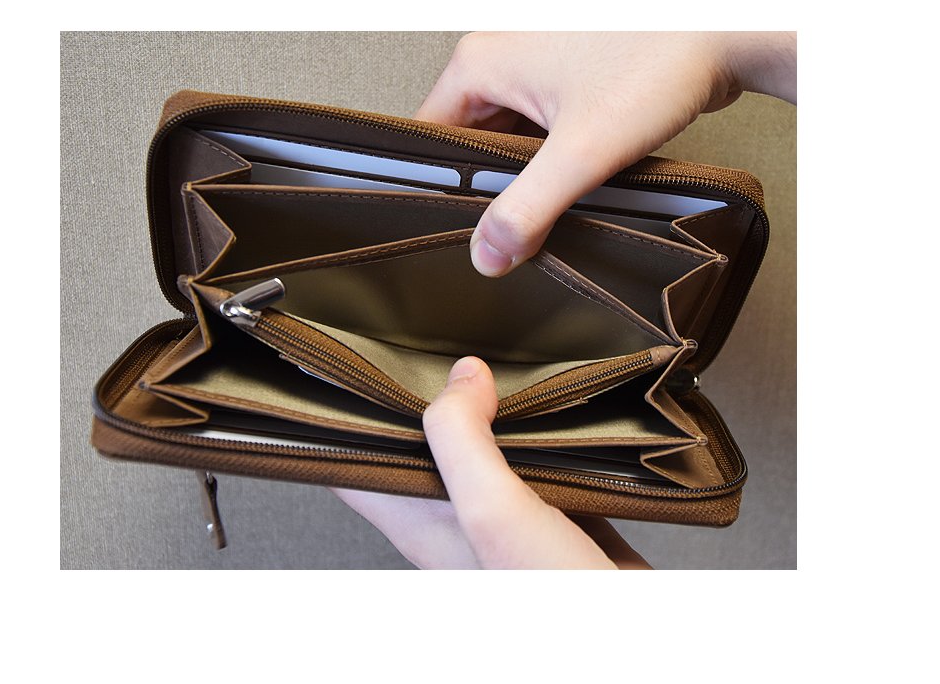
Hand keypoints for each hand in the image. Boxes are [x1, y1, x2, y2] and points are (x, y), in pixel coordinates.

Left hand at [333, 357, 649, 568]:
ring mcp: (508, 518)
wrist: (633, 633)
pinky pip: (542, 462)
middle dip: (425, 400)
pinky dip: (546, 433)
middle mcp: (458, 519)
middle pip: (422, 449)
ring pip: (484, 450)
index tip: (347, 371)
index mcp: (421, 523)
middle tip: (428, 347)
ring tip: (486, 360)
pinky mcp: (559, 516)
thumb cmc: (554, 595)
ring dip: (488, 411)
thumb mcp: (492, 513)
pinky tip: (555, 404)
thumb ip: (462, 441)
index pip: (356, 469)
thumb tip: (462, 375)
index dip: (345, 420)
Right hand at [415, 31, 795, 275]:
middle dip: (489, 187)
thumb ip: (527, 209)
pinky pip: (538, 133)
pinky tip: (571, 180)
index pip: (429, 138)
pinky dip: (549, 161)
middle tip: (511, 221)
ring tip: (549, 196)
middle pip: (467, 144)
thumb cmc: (658, 62)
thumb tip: (489, 251)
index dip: (441, 189)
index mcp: (479, 62)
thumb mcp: (580, 152)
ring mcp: (534, 68)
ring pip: (504, 141)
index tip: (459, 226)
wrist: (723, 36)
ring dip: (523, 176)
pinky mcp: (567, 80)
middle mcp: (501, 59)